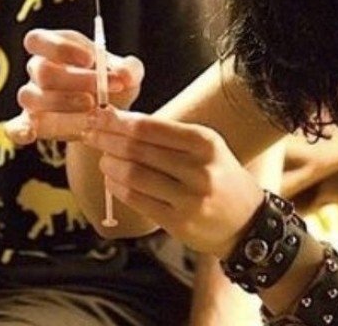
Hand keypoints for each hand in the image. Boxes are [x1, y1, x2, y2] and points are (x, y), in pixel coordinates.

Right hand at [6, 28, 143, 144]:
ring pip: (31, 98)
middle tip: (100, 95)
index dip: (60, 48)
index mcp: (54, 47)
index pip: (38, 39)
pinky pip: (14, 126)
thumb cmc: (113, 84)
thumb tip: (125, 75)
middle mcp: (37, 70)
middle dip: (73, 82)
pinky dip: (19, 130)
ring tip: (91, 113)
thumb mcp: (128, 74)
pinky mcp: (32, 123)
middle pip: (41, 71)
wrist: (109, 115)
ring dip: (60, 105)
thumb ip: (130, 69)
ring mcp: (33, 97)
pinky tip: (31, 135)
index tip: (90, 59)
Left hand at [84, 107, 263, 258]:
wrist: (246, 222)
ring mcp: (189, 198)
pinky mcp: (179, 222)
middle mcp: (199, 169)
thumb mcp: (205, 147)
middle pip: (138, 150)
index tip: (100, 115)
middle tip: (90, 134)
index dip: (118, 121)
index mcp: (205, 143)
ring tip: (103, 158)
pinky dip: (118, 189)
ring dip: (110, 165)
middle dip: (107, 139)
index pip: (151, 127)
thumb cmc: (218, 176)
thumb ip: (167, 135)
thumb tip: (119, 119)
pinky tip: (111, 181)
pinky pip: (138, 201)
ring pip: (135, 175)